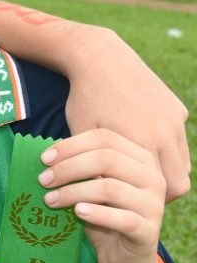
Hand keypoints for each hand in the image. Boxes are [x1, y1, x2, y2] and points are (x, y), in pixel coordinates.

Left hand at [40, 129, 166, 262]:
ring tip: (50, 200)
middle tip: (43, 180)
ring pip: (110, 188)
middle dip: (68, 168)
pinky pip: (122, 218)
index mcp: (141, 160)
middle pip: (106, 159)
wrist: (125, 260)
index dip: (71, 146)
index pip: (106, 139)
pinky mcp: (148, 231)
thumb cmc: (103, 218)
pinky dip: (97, 213)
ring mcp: (153, 205)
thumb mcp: (91, 189)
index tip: (44, 159)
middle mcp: (152, 178)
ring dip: (73, 192)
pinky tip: (77, 212)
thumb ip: (80, 169)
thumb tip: (46, 156)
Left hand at [61, 30, 189, 201]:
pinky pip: (179, 143)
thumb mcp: (82, 134)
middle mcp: (164, 132)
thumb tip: (99, 196)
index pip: (161, 190)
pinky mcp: (176, 108)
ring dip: (164, 174)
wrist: (100, 57)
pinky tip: (143, 152)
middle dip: (161, 194)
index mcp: (141, 141)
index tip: (131, 205)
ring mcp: (174, 120)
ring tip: (139, 178)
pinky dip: (166, 154)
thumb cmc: (83, 99)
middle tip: (137, 197)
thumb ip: (95, 165)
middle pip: (178, 182)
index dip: (148, 201)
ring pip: (181, 164)